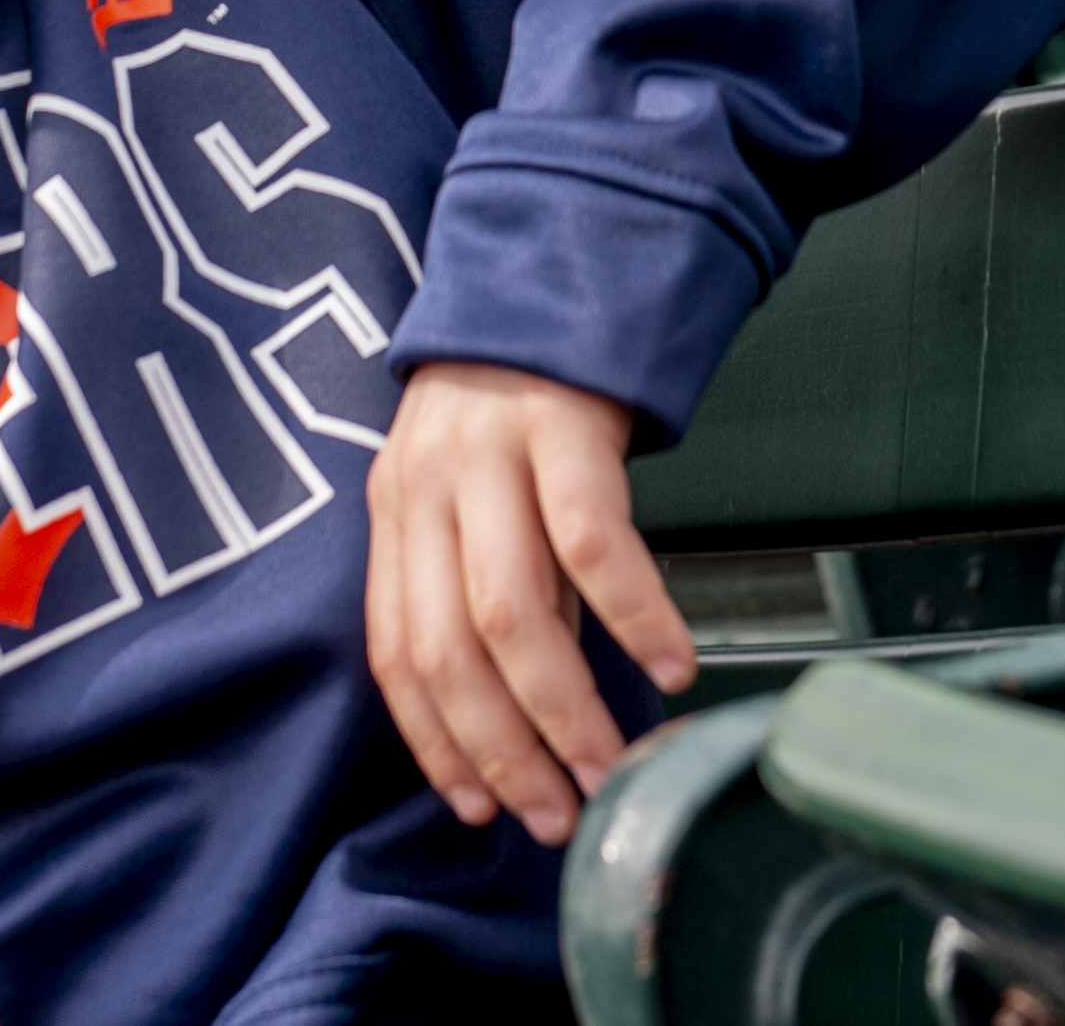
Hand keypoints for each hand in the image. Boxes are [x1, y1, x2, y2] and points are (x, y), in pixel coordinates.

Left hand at [366, 360, 694, 845]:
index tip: (478, 811)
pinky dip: (634, 617)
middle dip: (503, 752)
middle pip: (450, 650)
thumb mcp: (474, 480)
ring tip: (612, 766)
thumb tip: (532, 705)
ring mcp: (490, 449)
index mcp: (397, 505)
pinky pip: (593, 541)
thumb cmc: (523, 387)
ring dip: (562, 710)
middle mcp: (427, 481)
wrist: (565, 248)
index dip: (435, 743)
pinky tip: (669, 666)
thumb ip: (492, 577)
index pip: (395, 652)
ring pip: (510, 615)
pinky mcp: (564, 420)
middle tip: (558, 815)